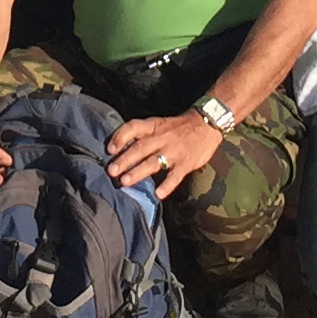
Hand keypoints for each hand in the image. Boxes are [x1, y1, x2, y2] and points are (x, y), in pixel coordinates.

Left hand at [105, 111, 221, 195]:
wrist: (207, 124)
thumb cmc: (178, 127)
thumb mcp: (159, 124)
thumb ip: (143, 135)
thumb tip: (120, 150)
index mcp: (154, 126)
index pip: (133, 127)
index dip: (120, 137)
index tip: (109, 149)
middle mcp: (162, 137)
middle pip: (140, 148)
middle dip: (124, 160)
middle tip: (111, 171)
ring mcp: (174, 151)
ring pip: (153, 162)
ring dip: (138, 172)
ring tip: (125, 182)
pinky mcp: (186, 163)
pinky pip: (175, 175)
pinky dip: (166, 185)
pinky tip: (157, 194)